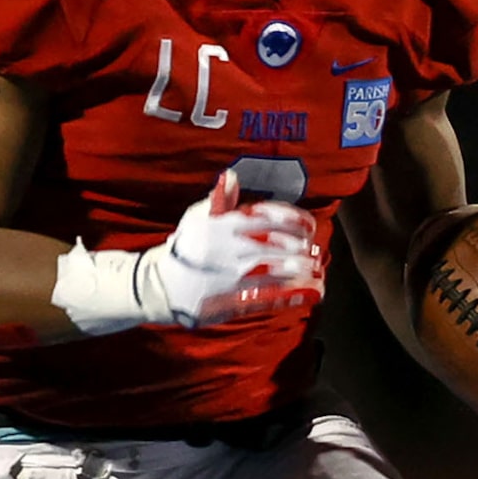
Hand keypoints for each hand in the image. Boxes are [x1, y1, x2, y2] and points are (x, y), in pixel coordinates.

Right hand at [139, 169, 322, 326]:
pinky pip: (266, 298)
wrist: (161, 285)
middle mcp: (229, 250)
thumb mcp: (196, 217)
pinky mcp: (232, 302)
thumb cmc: (185, 248)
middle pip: (272, 244)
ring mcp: (231, 278)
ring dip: (298, 270)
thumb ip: (220, 199)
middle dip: (298, 247)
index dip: (290, 219)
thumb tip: (231, 176)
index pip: (263, 217)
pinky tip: (310, 294)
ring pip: (272, 271)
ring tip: (316, 270)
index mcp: (222, 226)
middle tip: (313, 249)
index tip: (309, 224)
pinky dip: (290, 296)